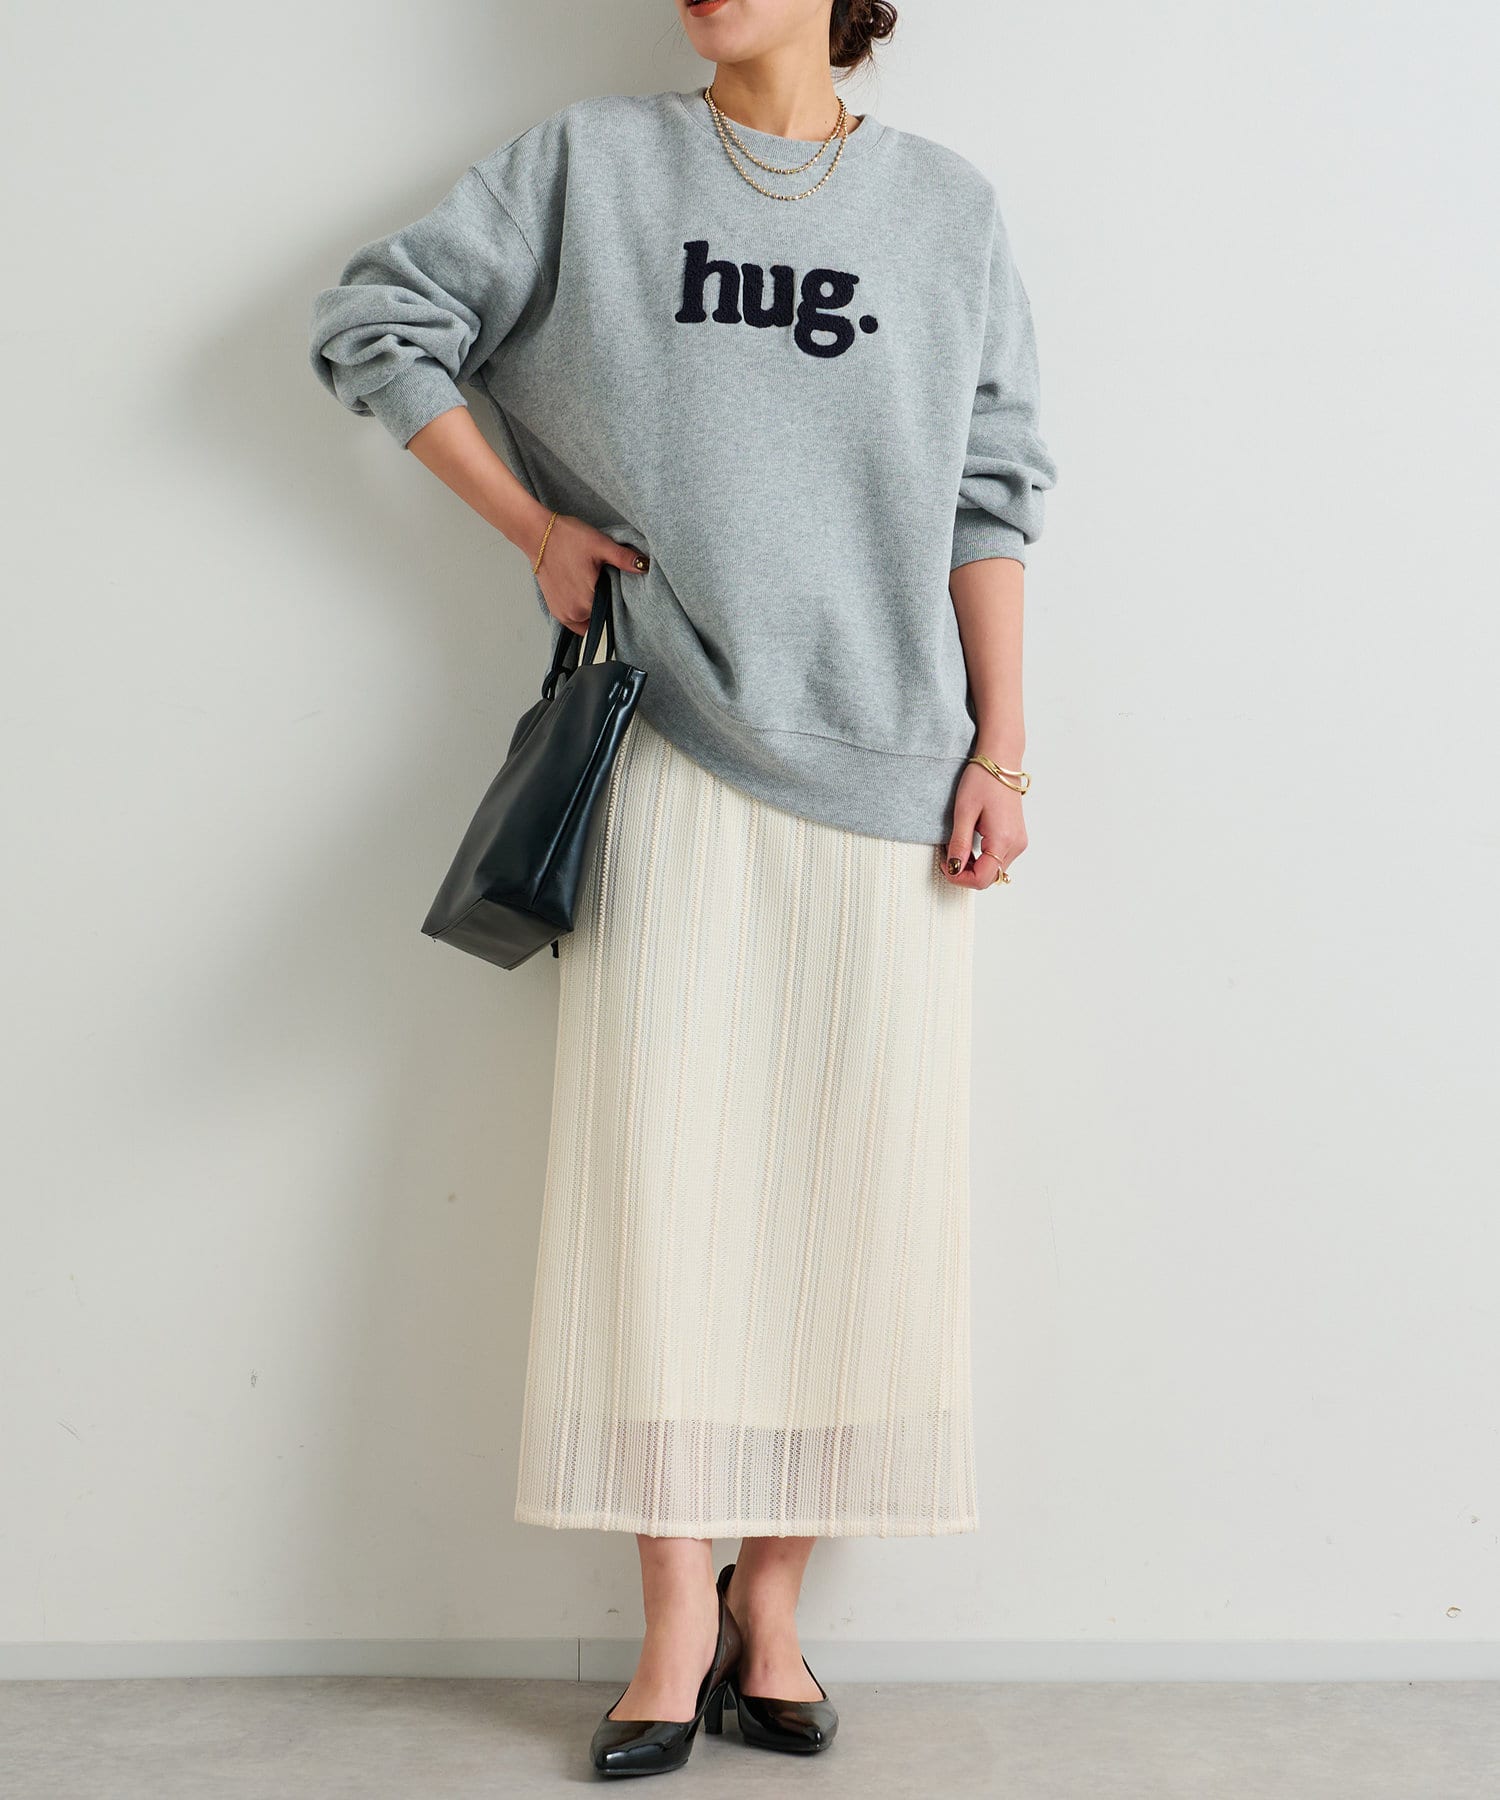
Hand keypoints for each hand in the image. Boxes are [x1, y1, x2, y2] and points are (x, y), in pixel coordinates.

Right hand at [533, 513, 649, 633]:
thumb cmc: (567, 538)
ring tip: (593, 587)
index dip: (618, 603)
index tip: (616, 590)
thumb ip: (624, 558)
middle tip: (604, 584)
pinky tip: (583, 593)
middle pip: (601, 619)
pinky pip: (575, 621)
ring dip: (593, 611)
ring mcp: (562, 614)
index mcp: (587, 602)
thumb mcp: (601, 545)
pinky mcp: (554, 610)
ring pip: (588, 622)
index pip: (612, 614)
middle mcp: (573, 614)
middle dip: (606, 605)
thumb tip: (645, 566)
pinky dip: (581, 612)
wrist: (537, 534)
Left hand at [941, 760, 1026, 886]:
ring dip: (974, 867)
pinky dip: (983, 859)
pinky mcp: (1016, 837)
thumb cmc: (983, 779)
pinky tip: (970, 844)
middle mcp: (1016, 845)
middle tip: (948, 856)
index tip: (944, 865)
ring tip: (958, 846)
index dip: (959, 878)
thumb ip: (959, 844)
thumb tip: (954, 869)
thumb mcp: (964, 812)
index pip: (982, 879)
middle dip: (965, 873)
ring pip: (994, 871)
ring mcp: (1019, 842)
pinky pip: (999, 859)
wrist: (1001, 761)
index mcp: (1003, 840)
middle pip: (989, 878)